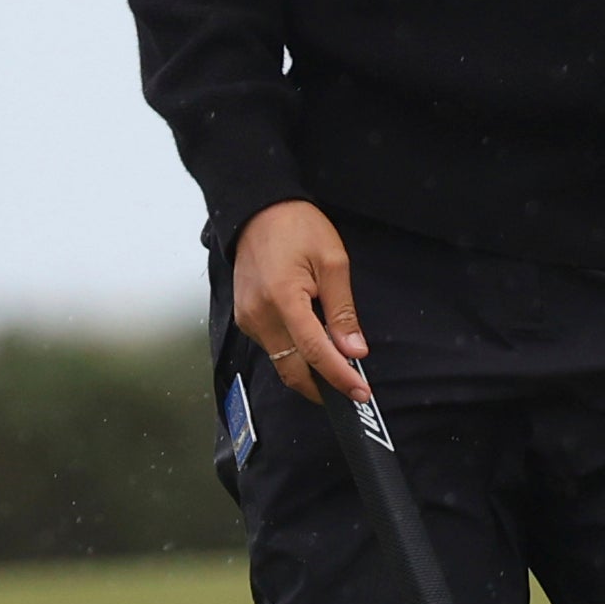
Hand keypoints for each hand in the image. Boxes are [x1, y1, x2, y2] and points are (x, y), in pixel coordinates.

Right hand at [232, 200, 368, 404]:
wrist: (258, 210)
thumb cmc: (297, 227)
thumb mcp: (333, 262)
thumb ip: (342, 311)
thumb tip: (354, 350)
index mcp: (283, 299)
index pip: (315, 353)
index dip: (339, 377)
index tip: (360, 393)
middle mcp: (259, 315)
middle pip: (291, 370)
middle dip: (322, 387)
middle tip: (350, 393)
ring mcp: (248, 318)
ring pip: (281, 362)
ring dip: (309, 371)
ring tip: (337, 368)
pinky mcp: (245, 317)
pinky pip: (272, 347)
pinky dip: (294, 354)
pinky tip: (313, 347)